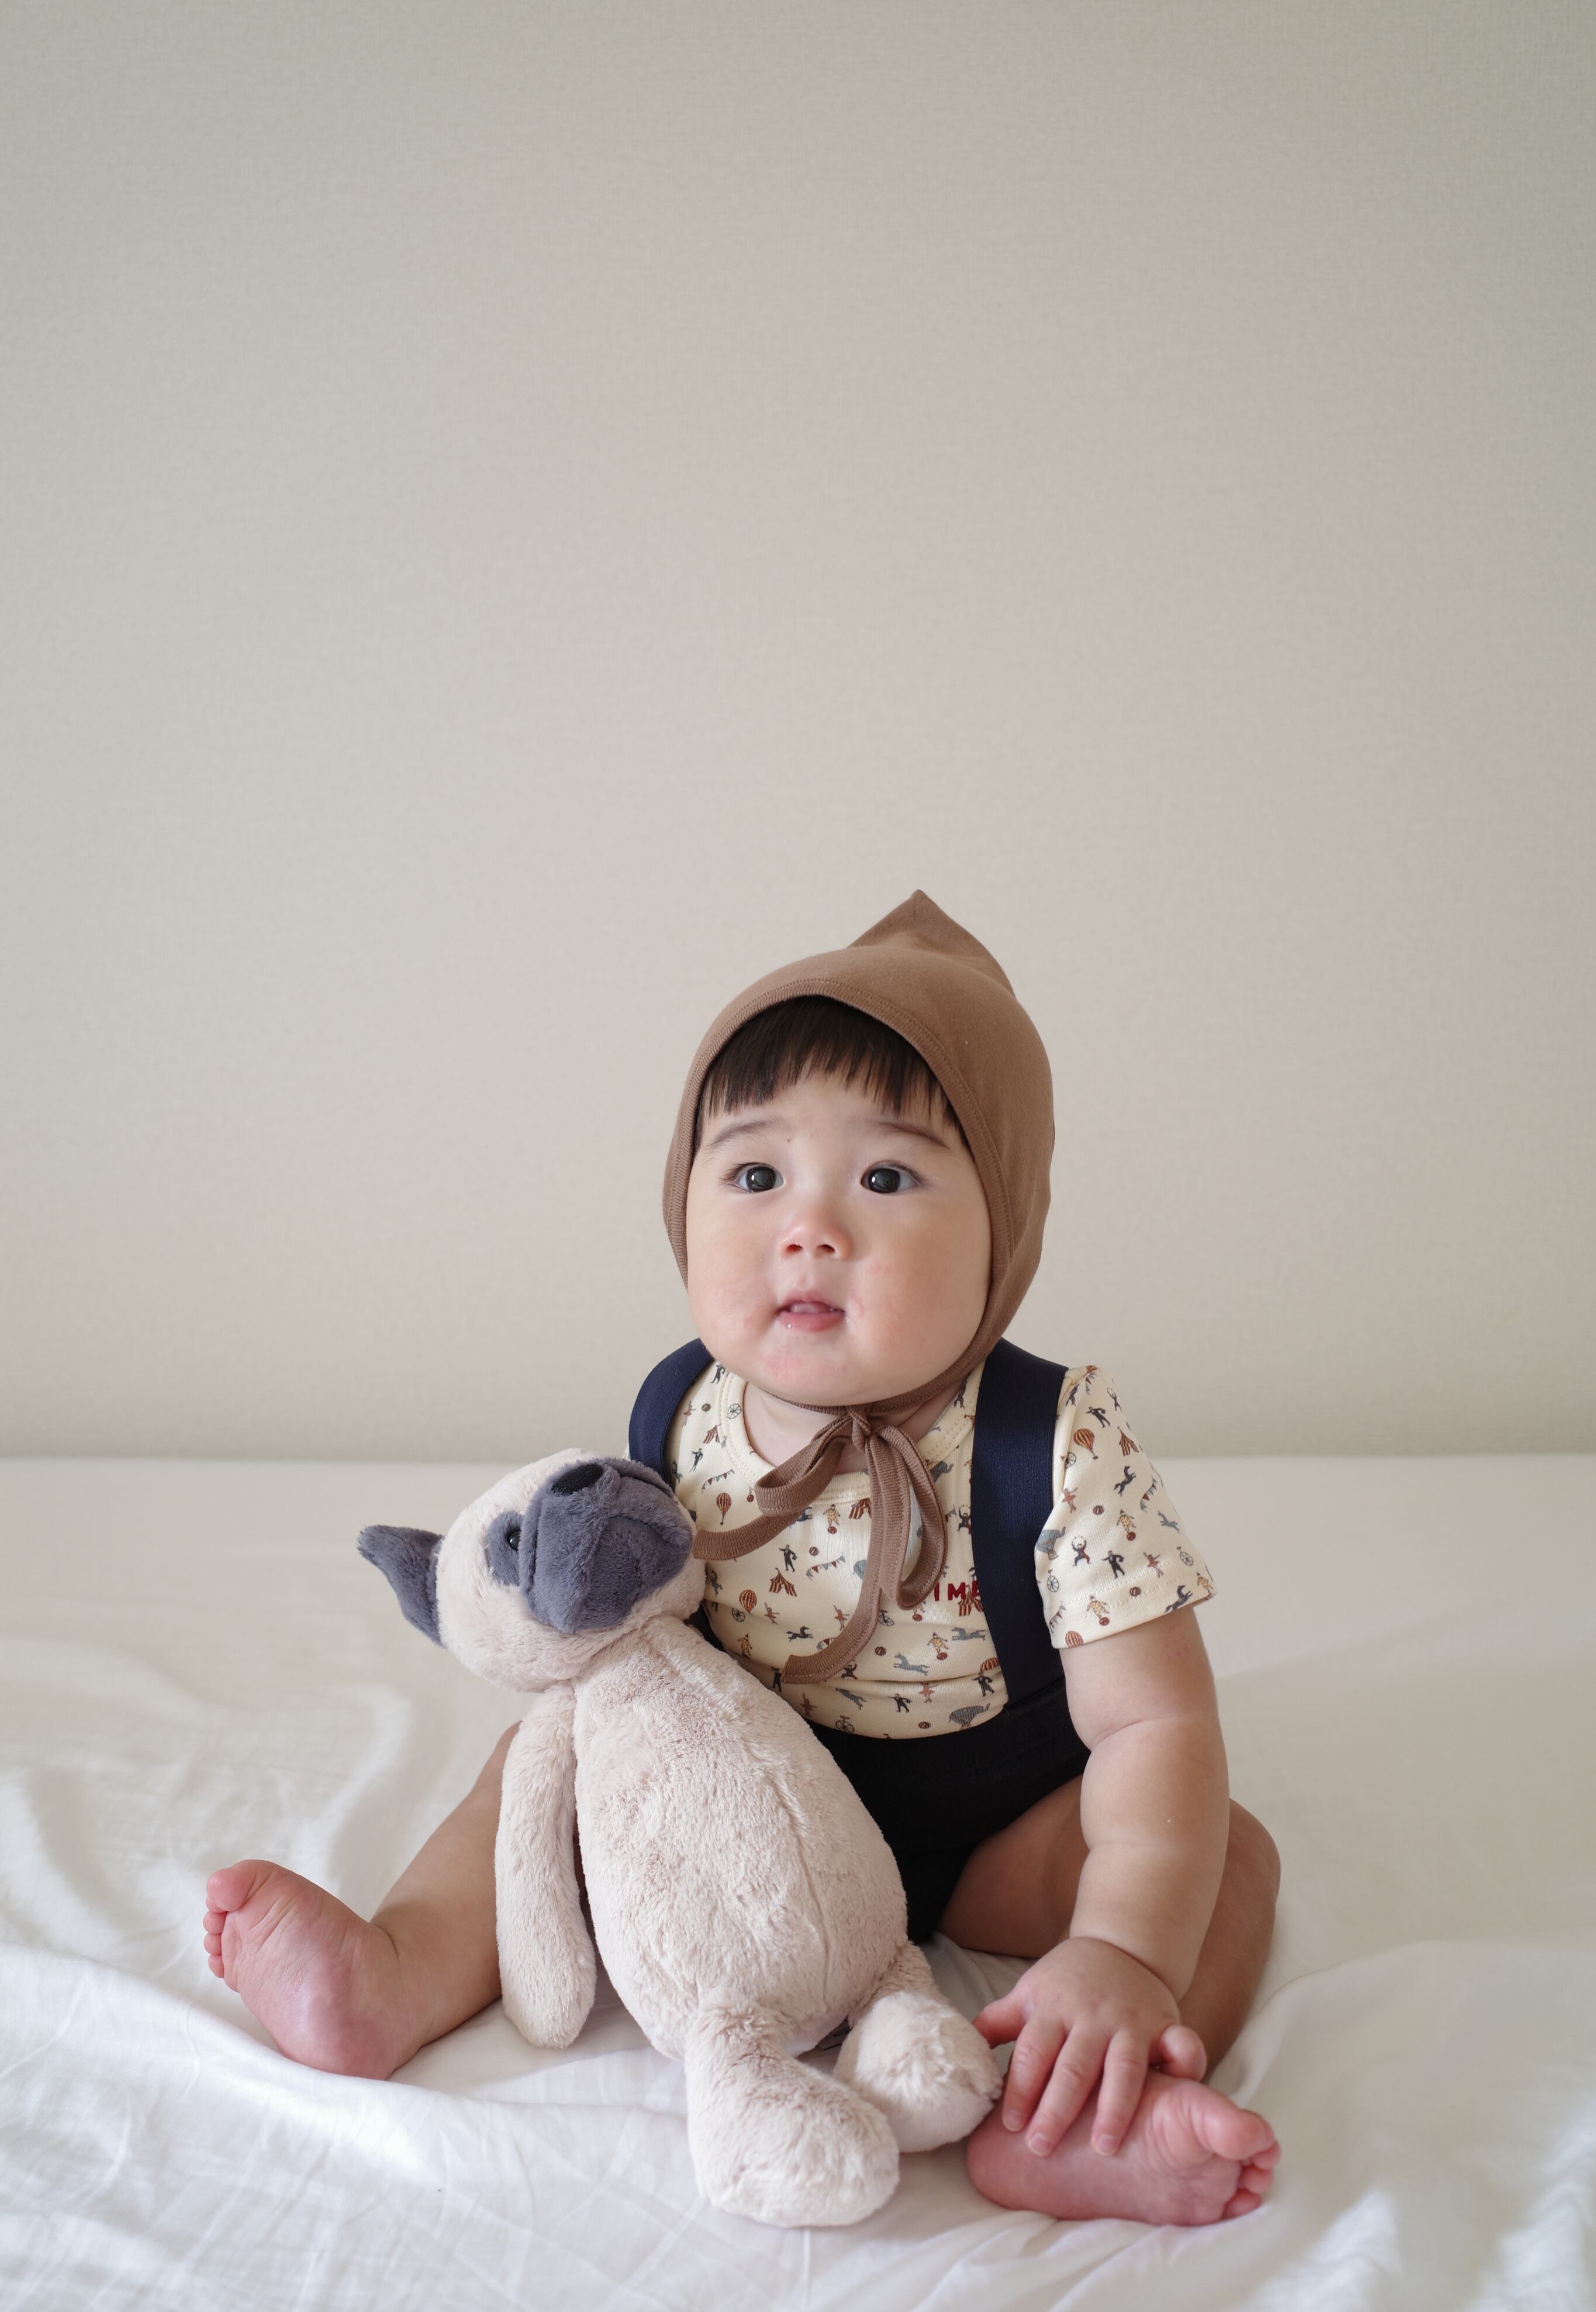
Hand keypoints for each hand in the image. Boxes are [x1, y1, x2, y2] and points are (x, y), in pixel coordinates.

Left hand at [972, 1937, 1206, 2157]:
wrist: (1120, 1944)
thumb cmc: (1066, 1982)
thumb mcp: (1028, 1994)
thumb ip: (997, 2024)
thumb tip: (960, 2053)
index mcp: (1053, 2008)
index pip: (1032, 2052)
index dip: (1020, 2088)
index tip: (1011, 2125)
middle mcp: (1091, 2016)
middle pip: (1073, 2066)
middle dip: (1057, 2108)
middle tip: (1042, 2147)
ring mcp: (1130, 2021)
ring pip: (1123, 2066)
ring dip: (1114, 2106)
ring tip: (1103, 2145)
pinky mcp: (1164, 2024)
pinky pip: (1181, 2044)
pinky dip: (1185, 2063)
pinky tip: (1181, 2089)